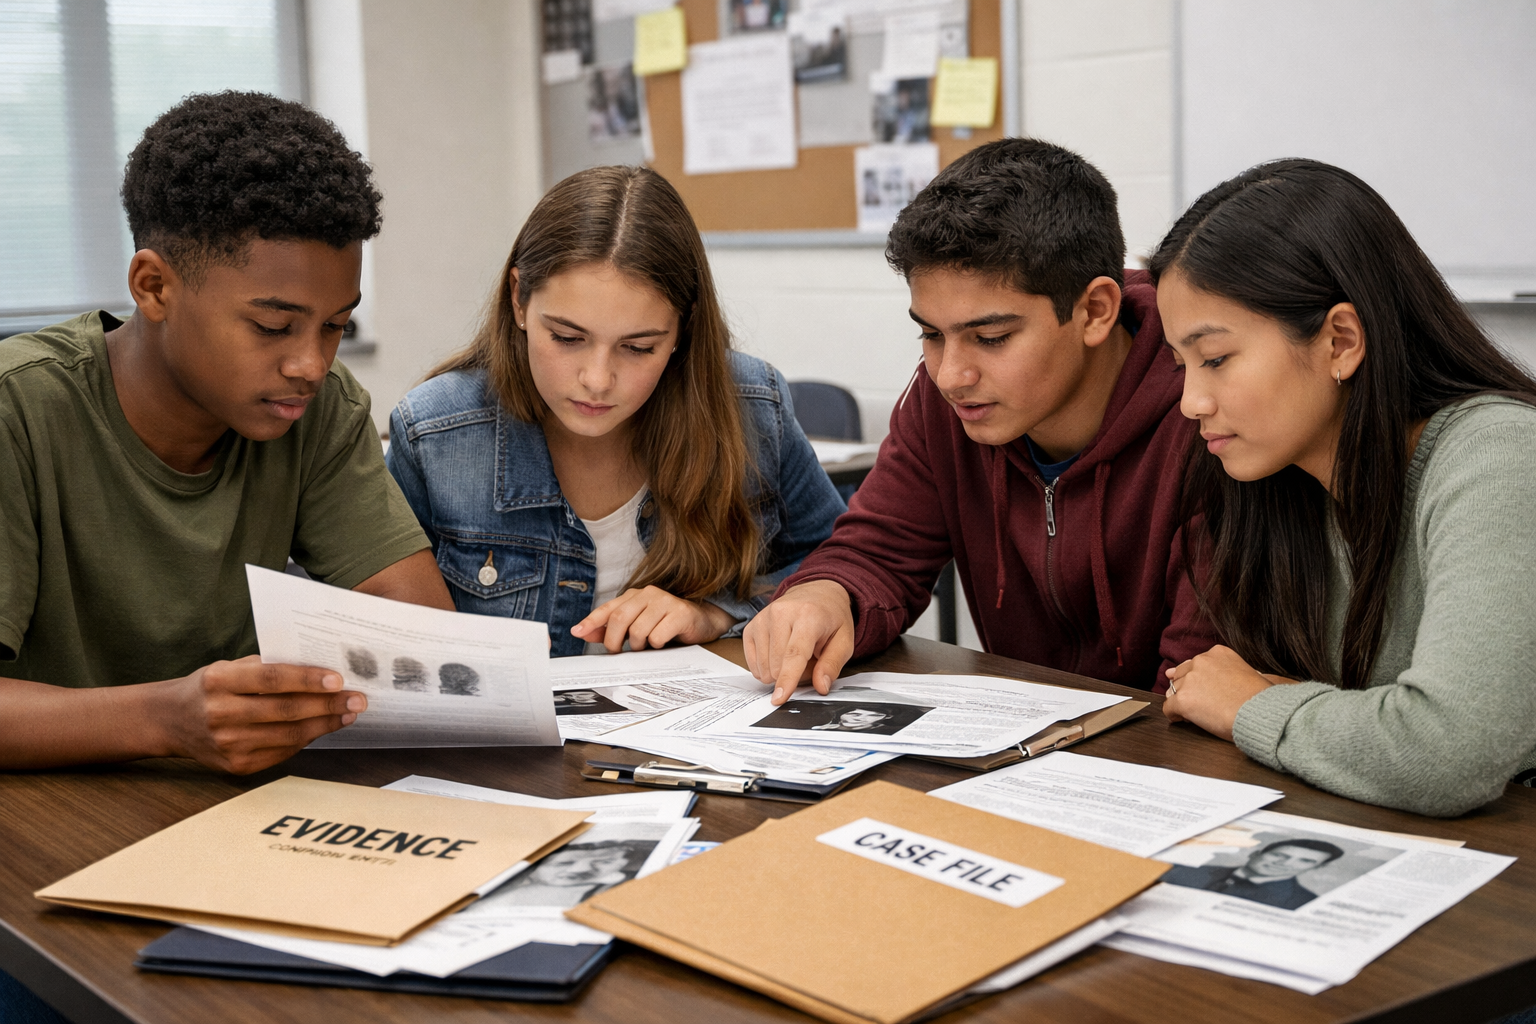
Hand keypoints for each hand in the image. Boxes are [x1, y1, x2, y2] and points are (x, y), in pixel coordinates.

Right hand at [154, 656, 366, 773]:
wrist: (171, 721)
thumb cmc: (210, 687)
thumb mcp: (230, 667)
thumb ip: (268, 667)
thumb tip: (321, 670)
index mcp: (219, 681)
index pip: (273, 679)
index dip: (309, 680)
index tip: (339, 680)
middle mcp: (221, 713)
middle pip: (287, 710)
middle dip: (328, 705)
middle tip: (358, 699)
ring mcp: (228, 744)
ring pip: (289, 736)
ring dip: (325, 724)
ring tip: (347, 714)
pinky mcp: (236, 766)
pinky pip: (282, 752)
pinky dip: (306, 740)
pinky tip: (322, 728)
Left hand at [571, 586, 734, 652]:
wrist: (703, 621)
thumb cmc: (667, 625)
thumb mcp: (638, 626)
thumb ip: (612, 629)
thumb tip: (584, 633)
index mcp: (635, 596)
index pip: (608, 609)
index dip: (591, 622)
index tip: (577, 632)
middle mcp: (648, 594)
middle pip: (619, 619)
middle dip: (614, 641)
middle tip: (617, 653)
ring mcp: (665, 601)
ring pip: (638, 631)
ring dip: (639, 646)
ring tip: (647, 647)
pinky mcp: (680, 613)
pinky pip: (657, 636)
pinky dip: (657, 645)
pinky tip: (664, 642)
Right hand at [742, 580, 853, 704]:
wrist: (817, 593)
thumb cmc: (831, 620)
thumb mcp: (844, 641)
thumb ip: (832, 665)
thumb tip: (821, 687)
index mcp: (808, 615)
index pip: (794, 653)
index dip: (787, 678)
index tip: (779, 698)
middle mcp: (780, 613)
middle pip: (777, 664)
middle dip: (793, 674)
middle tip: (809, 659)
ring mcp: (762, 618)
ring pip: (763, 667)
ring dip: (779, 671)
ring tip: (794, 654)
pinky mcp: (751, 627)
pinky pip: (753, 663)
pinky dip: (766, 667)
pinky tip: (779, 655)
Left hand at [1163, 645, 1288, 740]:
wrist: (1261, 714)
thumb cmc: (1259, 699)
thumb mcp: (1246, 672)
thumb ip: (1222, 670)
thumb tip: (1182, 672)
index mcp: (1218, 653)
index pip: (1196, 664)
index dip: (1199, 680)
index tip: (1205, 691)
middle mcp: (1201, 661)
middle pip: (1182, 675)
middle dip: (1188, 689)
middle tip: (1202, 704)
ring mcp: (1190, 680)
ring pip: (1174, 690)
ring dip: (1183, 701)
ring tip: (1199, 714)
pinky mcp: (1183, 699)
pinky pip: (1168, 708)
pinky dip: (1174, 715)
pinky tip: (1185, 720)